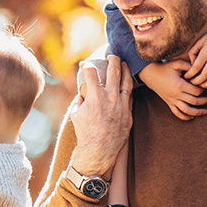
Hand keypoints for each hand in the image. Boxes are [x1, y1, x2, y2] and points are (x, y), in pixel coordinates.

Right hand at [66, 55, 133, 177]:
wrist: (98, 151)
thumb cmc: (84, 132)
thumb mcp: (76, 112)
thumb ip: (81, 98)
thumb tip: (84, 91)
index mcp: (95, 95)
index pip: (91, 72)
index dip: (86, 66)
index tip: (85, 65)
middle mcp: (110, 97)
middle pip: (113, 71)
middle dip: (112, 60)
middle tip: (112, 56)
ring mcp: (121, 105)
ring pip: (126, 81)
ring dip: (125, 70)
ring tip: (124, 64)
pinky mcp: (128, 114)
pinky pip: (130, 97)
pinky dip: (128, 88)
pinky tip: (127, 84)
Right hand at [139, 60, 206, 120]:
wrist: (151, 75)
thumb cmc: (165, 68)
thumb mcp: (177, 64)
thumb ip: (189, 66)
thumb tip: (200, 70)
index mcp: (179, 85)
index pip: (196, 91)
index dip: (203, 89)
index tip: (204, 86)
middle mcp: (176, 94)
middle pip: (194, 101)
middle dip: (205, 101)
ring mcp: (172, 100)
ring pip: (187, 110)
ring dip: (197, 112)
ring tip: (205, 111)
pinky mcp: (169, 103)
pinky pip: (177, 113)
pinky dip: (185, 117)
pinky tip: (192, 117)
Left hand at [185, 21, 206, 87]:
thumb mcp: (201, 40)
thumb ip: (194, 51)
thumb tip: (191, 63)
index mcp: (206, 52)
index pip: (196, 67)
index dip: (190, 74)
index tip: (186, 76)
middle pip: (204, 76)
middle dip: (196, 82)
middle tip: (191, 83)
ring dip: (205, 85)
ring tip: (199, 85)